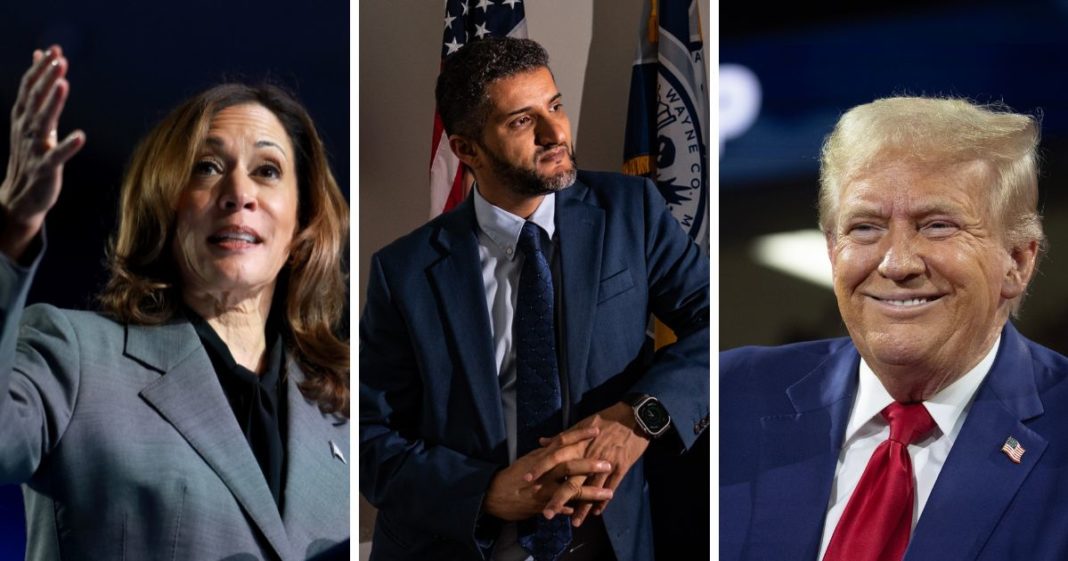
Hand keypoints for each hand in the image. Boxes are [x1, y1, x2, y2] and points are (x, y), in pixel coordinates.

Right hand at [0, 45, 85, 260]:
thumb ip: (37, 90)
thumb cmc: (30, 154)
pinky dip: (68, 146)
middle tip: (60, 59)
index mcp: (23, 117)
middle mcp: (25, 129)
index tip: (54, 50)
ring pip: (43, 122)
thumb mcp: (30, 120)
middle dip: (47, 78)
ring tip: (64, 84)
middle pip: (36, 99)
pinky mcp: (45, 168)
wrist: (19, 196)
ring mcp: (34, 148)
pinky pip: (56, 156)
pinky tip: (81, 137)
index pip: (30, 87)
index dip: (41, 68)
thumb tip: (39, 57)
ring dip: (54, 103)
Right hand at [483, 427, 614, 521]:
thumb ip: (546, 454)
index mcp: (542, 457)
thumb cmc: (513, 475)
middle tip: (608, 464)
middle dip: (589, 465)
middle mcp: (543, 472)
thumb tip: (556, 443)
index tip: (597, 430)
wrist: (493, 493)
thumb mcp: (529, 460)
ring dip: (590, 492)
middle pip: (569, 465)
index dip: (579, 435)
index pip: (562, 441)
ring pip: (569, 490)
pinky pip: (559, 508)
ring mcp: (542, 489)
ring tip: (608, 494)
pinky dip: (570, 509)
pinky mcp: (539, 506)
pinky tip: (583, 511)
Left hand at [528, 402, 650, 526]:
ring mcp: (606, 463)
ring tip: (574, 523)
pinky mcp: (621, 467)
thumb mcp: (582, 423)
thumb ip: (562, 436)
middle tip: (547, 513)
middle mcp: (589, 455)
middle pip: (571, 480)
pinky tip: (596, 513)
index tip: (528, 480)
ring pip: (591, 489)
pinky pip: (611, 486)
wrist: (634, 416)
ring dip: (583, 507)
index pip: (555, 457)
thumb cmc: (607, 418)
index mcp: (578, 443)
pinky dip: (604, 500)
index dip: (541, 468)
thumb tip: (542, 442)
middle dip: (559, 498)